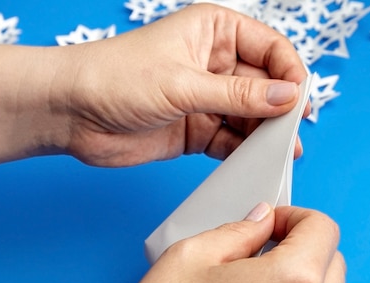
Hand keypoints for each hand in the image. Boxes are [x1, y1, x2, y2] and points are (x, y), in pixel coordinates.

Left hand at [55, 4, 308, 166]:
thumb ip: (239, 94)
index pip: (271, 49)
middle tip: (290, 136)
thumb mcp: (183, 83)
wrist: (71, 113)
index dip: (290, 74)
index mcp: (215, 32)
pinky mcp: (197, 130)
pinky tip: (255, 164)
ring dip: (265, 136)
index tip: (298, 102)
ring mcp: (207, 99)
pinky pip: (232, 141)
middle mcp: (216, 64)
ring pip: (251, 117)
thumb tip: (289, 97)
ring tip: (280, 155)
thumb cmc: (116, 77)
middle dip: (280, 110)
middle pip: (266, 86)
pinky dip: (244, 153)